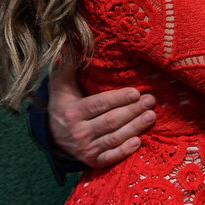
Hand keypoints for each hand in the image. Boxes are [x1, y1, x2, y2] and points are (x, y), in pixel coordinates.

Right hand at [48, 37, 150, 170]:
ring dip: (135, 127)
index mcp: (71, 113)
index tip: (135, 92)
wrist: (53, 137)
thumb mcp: (61, 85)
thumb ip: (66, 66)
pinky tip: (139, 141)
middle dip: (132, 111)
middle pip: (110, 121)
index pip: (98, 105)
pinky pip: (111, 157)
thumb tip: (69, 43)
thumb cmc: (64, 104)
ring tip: (151, 115)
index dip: (117, 99)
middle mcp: (77, 133)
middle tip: (151, 100)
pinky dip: (125, 150)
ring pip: (114, 138)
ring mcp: (86, 149)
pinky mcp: (93, 162)